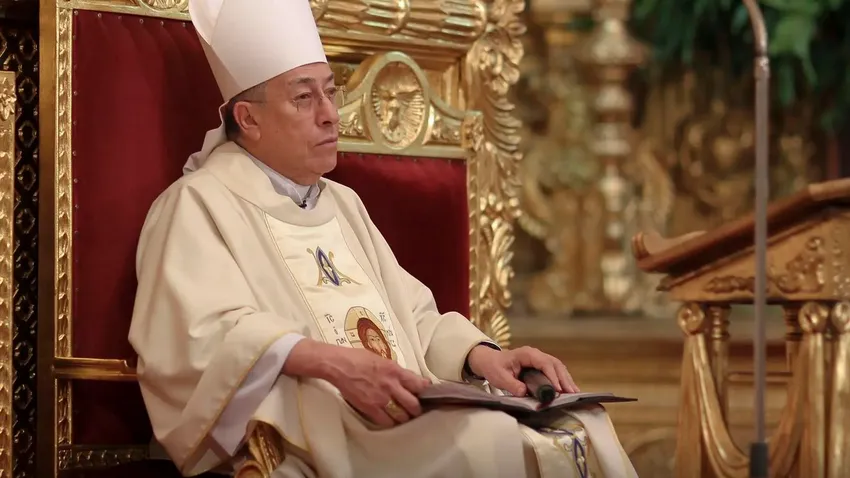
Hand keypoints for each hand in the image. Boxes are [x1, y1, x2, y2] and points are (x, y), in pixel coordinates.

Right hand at [283, 339, 430, 427]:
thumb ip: (395, 370)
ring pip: (402, 416)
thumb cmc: (358, 358)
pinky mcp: (370, 408)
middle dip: (416, 409)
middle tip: (415, 409)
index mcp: (395, 371)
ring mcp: (381, 399)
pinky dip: (390, 422)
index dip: (425, 391)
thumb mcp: (381, 358)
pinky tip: (390, 419)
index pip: (419, 385)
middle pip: (413, 404)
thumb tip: (407, 378)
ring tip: (403, 416)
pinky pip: (386, 421)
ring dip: (404, 417)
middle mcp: (391, 386)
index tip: (426, 393)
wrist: (338, 365)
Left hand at [466, 345, 578, 396]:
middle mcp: (536, 354)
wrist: (489, 361)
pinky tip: (569, 389)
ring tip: (574, 393)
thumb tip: (524, 392)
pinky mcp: (541, 366)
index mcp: (527, 354)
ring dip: (566, 379)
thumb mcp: (499, 377)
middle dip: (564, 378)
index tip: (558, 389)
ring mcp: (539, 359)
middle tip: (572, 393)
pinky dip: (562, 379)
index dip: (552, 376)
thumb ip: (511, 385)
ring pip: (557, 367)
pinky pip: (555, 371)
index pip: (544, 363)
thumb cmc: (494, 367)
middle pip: (555, 364)